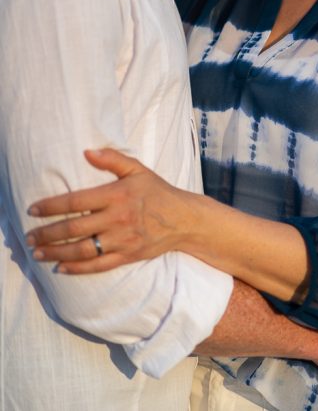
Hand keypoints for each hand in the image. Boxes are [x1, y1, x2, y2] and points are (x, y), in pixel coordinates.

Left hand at [24, 148, 192, 272]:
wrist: (185, 220)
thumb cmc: (159, 193)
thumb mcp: (139, 170)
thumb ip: (112, 160)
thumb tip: (87, 152)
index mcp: (117, 195)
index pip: (76, 202)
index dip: (51, 206)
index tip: (33, 210)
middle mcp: (118, 218)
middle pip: (74, 228)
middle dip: (47, 234)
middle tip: (28, 236)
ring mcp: (123, 239)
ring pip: (82, 250)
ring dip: (56, 253)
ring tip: (37, 253)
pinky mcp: (128, 255)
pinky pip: (98, 265)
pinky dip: (77, 269)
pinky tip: (61, 268)